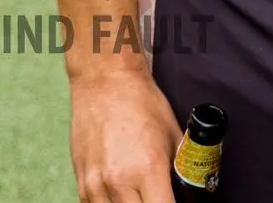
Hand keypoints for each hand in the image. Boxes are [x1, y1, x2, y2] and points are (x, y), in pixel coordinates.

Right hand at [69, 65, 180, 202]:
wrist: (105, 81)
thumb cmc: (143, 103)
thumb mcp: (173, 133)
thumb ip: (181, 167)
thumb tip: (190, 190)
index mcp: (149, 169)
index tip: (174, 201)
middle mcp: (120, 183)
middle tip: (158, 195)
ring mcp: (96, 186)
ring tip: (140, 193)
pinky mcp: (82, 185)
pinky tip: (122, 195)